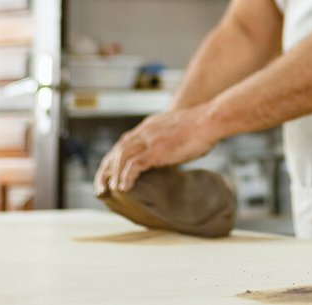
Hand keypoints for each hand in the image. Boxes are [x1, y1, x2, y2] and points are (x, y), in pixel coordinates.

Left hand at [93, 105, 221, 194]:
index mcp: (148, 127)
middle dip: (105, 170)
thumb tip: (168, 160)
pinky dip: (125, 176)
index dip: (113, 160)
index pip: (123, 144)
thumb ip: (168, 144)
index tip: (109, 175)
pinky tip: (123, 188)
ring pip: (120, 157)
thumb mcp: (177, 133)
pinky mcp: (155, 149)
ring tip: (108, 191)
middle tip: (100, 188)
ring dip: (111, 175)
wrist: (211, 120)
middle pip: (116, 150)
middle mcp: (145, 131)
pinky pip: (134, 164)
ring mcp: (149, 139)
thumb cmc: (202, 128)